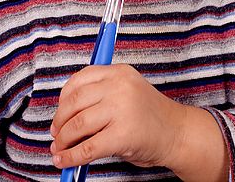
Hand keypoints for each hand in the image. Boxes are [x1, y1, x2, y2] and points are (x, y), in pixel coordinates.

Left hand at [50, 64, 185, 169]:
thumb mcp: (127, 93)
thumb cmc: (150, 116)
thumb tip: (65, 116)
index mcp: (119, 72)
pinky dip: (71, 157)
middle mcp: (119, 86)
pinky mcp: (122, 135)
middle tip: (56, 134)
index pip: (80, 79)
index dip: (63, 98)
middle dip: (60, 121)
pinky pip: (87, 147)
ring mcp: (121, 109)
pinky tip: (65, 160)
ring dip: (63, 140)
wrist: (178, 133)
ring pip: (77, 125)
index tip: (59, 111)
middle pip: (74, 102)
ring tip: (59, 149)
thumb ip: (101, 95)